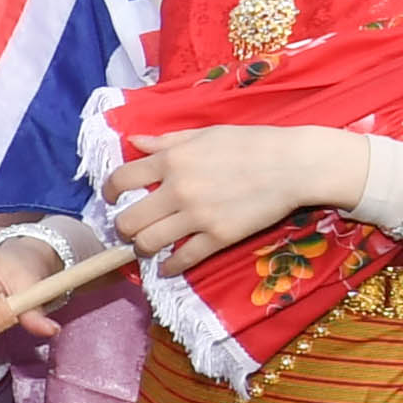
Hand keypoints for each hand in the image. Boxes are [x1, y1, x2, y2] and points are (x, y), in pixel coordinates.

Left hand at [106, 122, 366, 268]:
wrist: (293, 165)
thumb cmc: (251, 143)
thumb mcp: (205, 134)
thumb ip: (167, 141)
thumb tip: (135, 141)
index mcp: (171, 160)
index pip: (120, 180)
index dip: (108, 192)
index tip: (111, 199)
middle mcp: (178, 189)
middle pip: (128, 220)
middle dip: (123, 228)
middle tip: (130, 229)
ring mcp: (197, 215)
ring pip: (148, 243)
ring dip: (143, 248)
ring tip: (148, 247)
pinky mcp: (219, 236)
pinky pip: (183, 259)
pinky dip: (170, 267)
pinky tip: (167, 267)